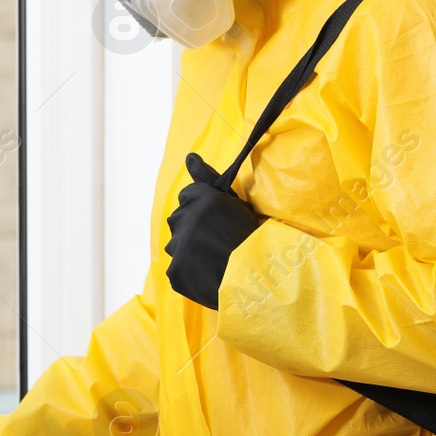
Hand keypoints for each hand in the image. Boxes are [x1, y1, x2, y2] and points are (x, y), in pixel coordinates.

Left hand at [164, 153, 260, 309]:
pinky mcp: (174, 272)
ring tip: (214, 259)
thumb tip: (189, 156)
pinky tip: (209, 273)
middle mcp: (184, 220)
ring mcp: (177, 247)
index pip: (189, 195)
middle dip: (193, 226)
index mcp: (200, 199)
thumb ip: (208, 179)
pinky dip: (190, 271)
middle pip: (179, 218)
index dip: (204, 207)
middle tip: (216, 240)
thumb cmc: (253, 238)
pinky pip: (177, 268)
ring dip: (190, 248)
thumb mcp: (236, 203)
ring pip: (176, 243)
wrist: (260, 280)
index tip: (217, 219)